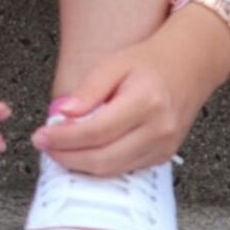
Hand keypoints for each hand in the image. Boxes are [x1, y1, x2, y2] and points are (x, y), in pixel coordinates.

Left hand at [31, 5, 229, 175]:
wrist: (189, 64)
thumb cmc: (149, 60)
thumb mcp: (115, 63)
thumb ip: (89, 90)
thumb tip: (62, 113)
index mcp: (145, 101)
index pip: (95, 131)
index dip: (63, 138)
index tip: (40, 134)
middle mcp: (158, 129)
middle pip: (103, 158)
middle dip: (66, 156)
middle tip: (43, 145)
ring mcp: (164, 146)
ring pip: (112, 169)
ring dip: (80, 165)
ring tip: (58, 148)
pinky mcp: (164, 156)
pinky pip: (125, 168)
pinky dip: (100, 165)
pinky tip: (82, 152)